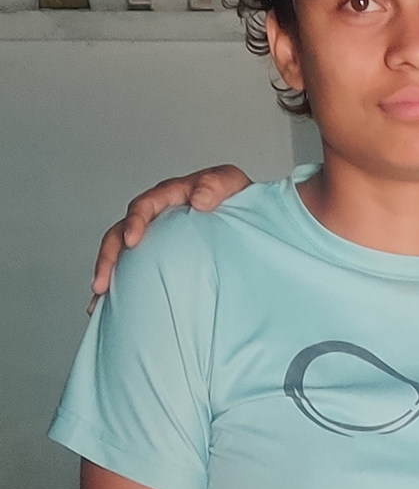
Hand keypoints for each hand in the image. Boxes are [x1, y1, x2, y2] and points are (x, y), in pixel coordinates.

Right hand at [89, 165, 252, 312]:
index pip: (144, 206)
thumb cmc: (238, 197)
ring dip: (109, 275)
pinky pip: (134, 270)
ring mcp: (155, 238)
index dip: (134, 221)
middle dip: (108, 258)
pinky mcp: (159, 257)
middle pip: (120, 234)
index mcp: (170, 197)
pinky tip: (111, 306)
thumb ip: (216, 184)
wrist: (249, 218)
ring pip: (122, 255)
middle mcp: (156, 217)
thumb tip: (199, 200)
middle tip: (102, 283)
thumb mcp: (231, 182)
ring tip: (100, 298)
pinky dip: (121, 287)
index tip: (132, 240)